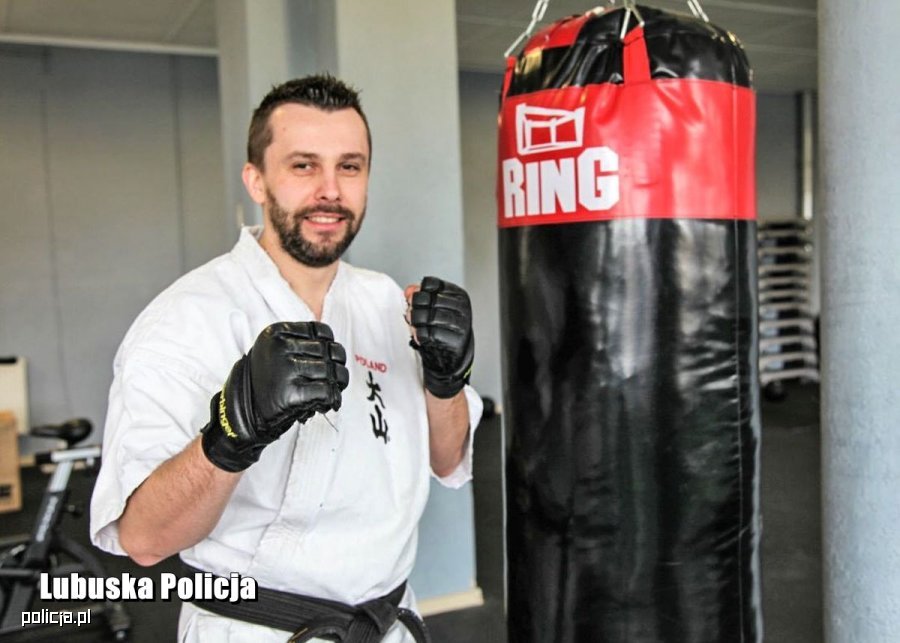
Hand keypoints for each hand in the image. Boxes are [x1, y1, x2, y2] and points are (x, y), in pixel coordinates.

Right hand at [201, 321, 348, 471]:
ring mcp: (285, 370)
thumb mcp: (275, 352)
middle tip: (334, 379)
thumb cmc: (266, 383)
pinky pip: (327, 393)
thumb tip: (336, 350)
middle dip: (337, 367)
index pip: (321, 331)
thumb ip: (301, 344)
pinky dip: (332, 400)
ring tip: (327, 394)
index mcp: (275, 333)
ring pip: (331, 372)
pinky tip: (324, 404)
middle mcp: (279, 348)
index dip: (331, 346)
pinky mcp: (291, 395)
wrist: (242, 414)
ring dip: (335, 385)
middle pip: (329, 351)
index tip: (330, 358)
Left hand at [406, 276, 473, 398]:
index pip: (431, 284)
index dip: (418, 292)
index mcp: (459, 295)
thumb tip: (409, 290)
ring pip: (428, 316)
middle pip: (428, 299)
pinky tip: (421, 337)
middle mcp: (462, 308)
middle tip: (412, 315)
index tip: (416, 300)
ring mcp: (461, 325)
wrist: (451, 358)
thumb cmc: (442, 331)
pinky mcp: (455, 341)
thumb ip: (420, 296)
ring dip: (416, 323)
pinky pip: (428, 334)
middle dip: (415, 307)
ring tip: (416, 327)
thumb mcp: (432, 308)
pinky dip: (420, 335)